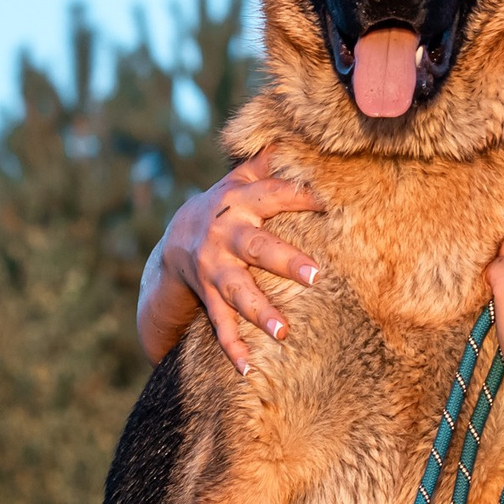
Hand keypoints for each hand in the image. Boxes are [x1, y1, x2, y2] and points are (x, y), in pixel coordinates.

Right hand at [139, 156, 326, 369]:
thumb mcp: (239, 183)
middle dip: (284, 261)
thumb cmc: (225, 208)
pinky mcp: (205, 297)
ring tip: (284, 332)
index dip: (298, 197)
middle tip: (316, 275)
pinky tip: (248, 370)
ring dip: (260, 312)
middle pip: (256, 247)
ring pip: (237, 292)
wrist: (174, 239)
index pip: (273, 197)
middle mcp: (223, 235)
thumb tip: (293, 133)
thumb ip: (266, 164)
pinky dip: (233, 348)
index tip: (329, 202)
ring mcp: (212, 269)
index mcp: (237, 203)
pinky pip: (219, 325)